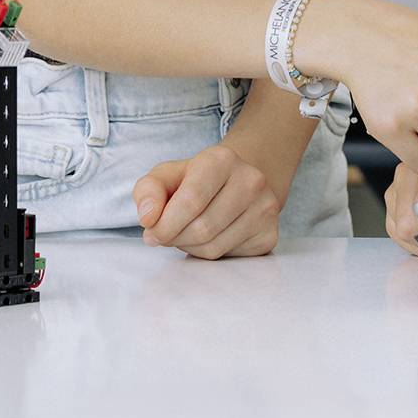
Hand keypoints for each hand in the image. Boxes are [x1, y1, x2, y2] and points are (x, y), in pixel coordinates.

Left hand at [132, 141, 281, 259]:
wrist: (238, 181)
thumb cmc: (195, 180)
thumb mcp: (166, 175)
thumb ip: (148, 191)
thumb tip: (148, 218)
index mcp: (221, 160)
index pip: (191, 200)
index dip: (165, 224)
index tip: (152, 232)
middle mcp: (250, 181)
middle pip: (202, 229)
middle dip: (175, 238)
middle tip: (167, 233)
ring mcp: (265, 208)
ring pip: (214, 248)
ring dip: (190, 248)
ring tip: (188, 232)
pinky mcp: (269, 234)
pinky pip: (229, 258)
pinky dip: (210, 254)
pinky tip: (210, 237)